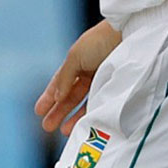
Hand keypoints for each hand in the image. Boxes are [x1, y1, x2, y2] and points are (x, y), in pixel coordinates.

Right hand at [35, 20, 121, 134]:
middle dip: (58, 111)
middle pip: (70, 96)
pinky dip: (90, 114)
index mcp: (77, 61)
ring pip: (84, 103)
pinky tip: (83, 124)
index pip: (60, 83)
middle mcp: (89, 72)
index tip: (39, 111)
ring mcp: (102, 81)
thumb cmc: (99, 41)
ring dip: (73, 117)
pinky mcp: (114, 88)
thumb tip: (57, 97)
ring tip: (64, 131)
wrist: (128, 36)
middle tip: (47, 127)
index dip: (49, 97)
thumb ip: (65, 78)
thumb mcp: (75, 56)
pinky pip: (98, 104)